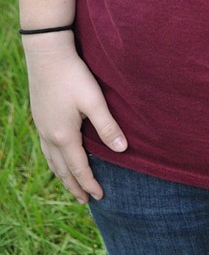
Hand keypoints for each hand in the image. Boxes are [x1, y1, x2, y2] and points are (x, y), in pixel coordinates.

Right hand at [24, 36, 126, 201]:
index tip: (99, 196)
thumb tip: (122, 150)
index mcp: (64, 136)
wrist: (47, 54)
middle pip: (62, 170)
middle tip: (84, 200)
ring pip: (52, 160)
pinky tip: (59, 157)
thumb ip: (108, 126)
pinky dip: (54, 161)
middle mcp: (49, 136)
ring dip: (62, 175)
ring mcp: (42, 127)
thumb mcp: (94, 101)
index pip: (79, 168)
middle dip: (74, 186)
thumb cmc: (73, 76)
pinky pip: (46, 149)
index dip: (89, 183)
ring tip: (71, 185)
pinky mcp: (40, 117)